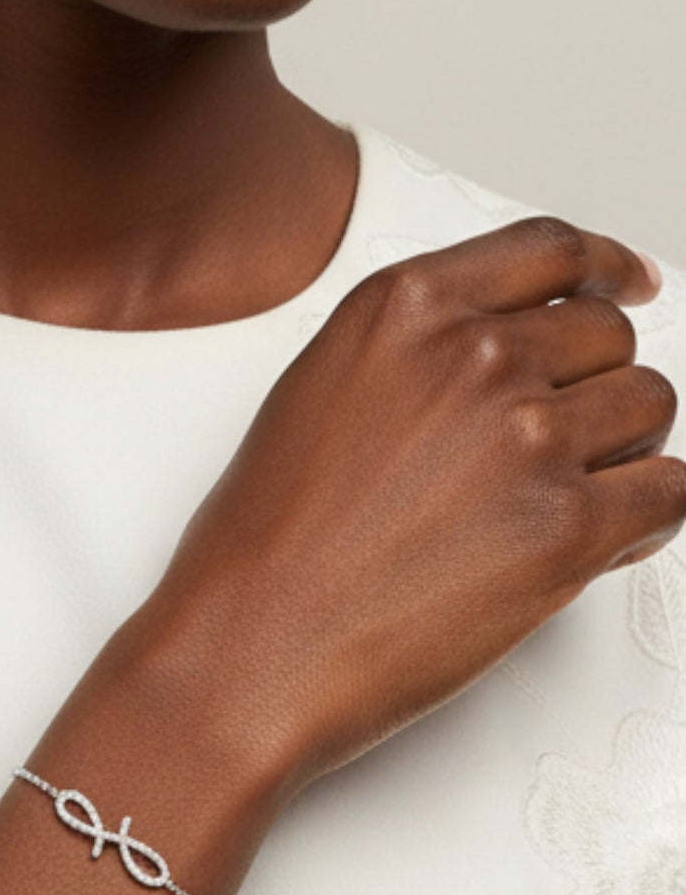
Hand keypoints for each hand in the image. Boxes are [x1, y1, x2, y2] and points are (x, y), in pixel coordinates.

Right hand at [135, 215, 680, 797]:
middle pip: (605, 335)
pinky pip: (670, 492)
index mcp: (405, 309)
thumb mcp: (315, 396)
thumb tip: (495, 361)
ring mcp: (528, 437)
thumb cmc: (262, 544)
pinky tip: (590, 541)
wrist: (251, 645)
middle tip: (549, 444)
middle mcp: (474, 356)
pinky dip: (644, 517)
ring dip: (620, 451)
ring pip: (649, 407)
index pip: (546, 249)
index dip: (601, 266)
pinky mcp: (568, 526)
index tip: (622, 283)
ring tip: (550, 501)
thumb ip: (412, 355)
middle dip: (589, 386)